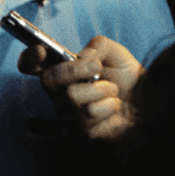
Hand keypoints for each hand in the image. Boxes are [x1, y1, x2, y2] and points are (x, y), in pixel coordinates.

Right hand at [19, 35, 142, 140]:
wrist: (145, 105)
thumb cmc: (127, 79)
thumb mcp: (116, 53)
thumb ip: (97, 46)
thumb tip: (82, 57)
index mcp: (62, 70)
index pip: (31, 65)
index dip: (29, 58)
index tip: (41, 51)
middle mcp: (58, 92)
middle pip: (48, 79)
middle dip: (75, 70)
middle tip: (97, 68)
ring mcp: (67, 112)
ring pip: (72, 96)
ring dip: (102, 89)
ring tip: (112, 91)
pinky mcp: (79, 129)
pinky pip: (89, 113)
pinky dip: (109, 105)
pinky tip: (113, 107)